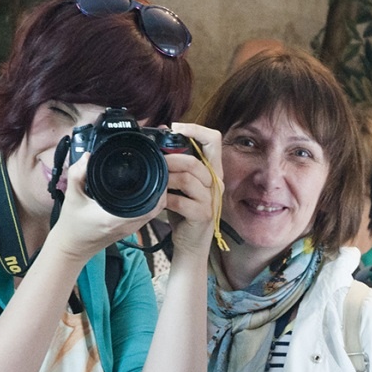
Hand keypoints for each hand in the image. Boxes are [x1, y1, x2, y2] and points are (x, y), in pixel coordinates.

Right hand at [46, 154, 164, 262]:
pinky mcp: (129, 230)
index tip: (156, 172)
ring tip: (153, 179)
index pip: (148, 205)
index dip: (157, 188)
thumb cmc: (72, 226)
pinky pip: (146, 215)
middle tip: (158, 171)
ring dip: (157, 197)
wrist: (71, 247)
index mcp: (115, 218)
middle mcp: (127, 225)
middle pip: (156, 207)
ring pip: (154, 212)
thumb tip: (87, 157)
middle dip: (160, 189)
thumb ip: (77, 174)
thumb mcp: (71, 197)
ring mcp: (130, 230)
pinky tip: (145, 192)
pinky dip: (150, 204)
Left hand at [163, 123, 222, 259]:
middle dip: (170, 160)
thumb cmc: (184, 211)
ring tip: (155, 182)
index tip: (177, 127)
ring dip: (166, 179)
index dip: (196, 129)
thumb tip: (162, 131)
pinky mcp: (203, 215)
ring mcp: (211, 200)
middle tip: (155, 162)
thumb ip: (176, 160)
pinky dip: (165, 199)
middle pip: (196, 161)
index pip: (214, 140)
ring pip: (187, 179)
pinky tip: (158, 201)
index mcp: (212, 171)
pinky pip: (181, 201)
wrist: (190, 243)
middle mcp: (216, 183)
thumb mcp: (180, 183)